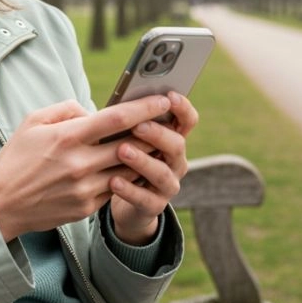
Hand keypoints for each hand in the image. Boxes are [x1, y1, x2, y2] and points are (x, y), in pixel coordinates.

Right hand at [0, 95, 170, 240]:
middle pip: (132, 145)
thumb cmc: (16, 158)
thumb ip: (67, 109)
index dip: (145, 107)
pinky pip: (117, 188)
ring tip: (154, 144)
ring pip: (130, 170)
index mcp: (68, 137)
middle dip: (153, 132)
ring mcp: (85, 189)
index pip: (117, 118)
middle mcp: (80, 164)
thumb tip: (92, 111)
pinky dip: (127, 176)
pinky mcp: (87, 208)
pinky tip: (131, 167)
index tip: (163, 100)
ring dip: (145, 157)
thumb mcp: (33, 122)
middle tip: (166, 122)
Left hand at [108, 91, 199, 244]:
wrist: (124, 201)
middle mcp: (175, 161)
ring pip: (162, 173)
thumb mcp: (126, 137)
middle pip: (177, 145)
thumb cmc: (123, 159)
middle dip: (158, 134)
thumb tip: (115, 102)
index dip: (182, 108)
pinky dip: (129, 190)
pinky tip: (113, 181)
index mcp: (172, 139)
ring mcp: (168, 185)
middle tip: (137, 126)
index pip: (187, 120)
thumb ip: (127, 121)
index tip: (169, 96)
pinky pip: (145, 199)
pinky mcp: (154, 206)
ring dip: (142, 161)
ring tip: (121, 151)